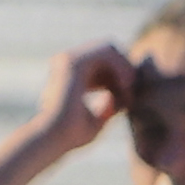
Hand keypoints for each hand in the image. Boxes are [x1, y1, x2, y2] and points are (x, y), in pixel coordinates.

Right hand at [27, 45, 129, 161]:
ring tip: (128, 91)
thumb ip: (109, 105)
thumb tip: (120, 97)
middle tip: (131, 91)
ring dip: (125, 68)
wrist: (54, 138)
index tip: (128, 98)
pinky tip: (125, 86)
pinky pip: (107, 51)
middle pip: (109, 50)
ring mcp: (68, 59)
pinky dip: (121, 66)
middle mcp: (67, 63)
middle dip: (125, 68)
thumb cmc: (71, 135)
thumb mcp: (97, 119)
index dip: (122, 75)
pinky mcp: (73, 62)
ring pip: (110, 47)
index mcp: (71, 75)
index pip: (104, 61)